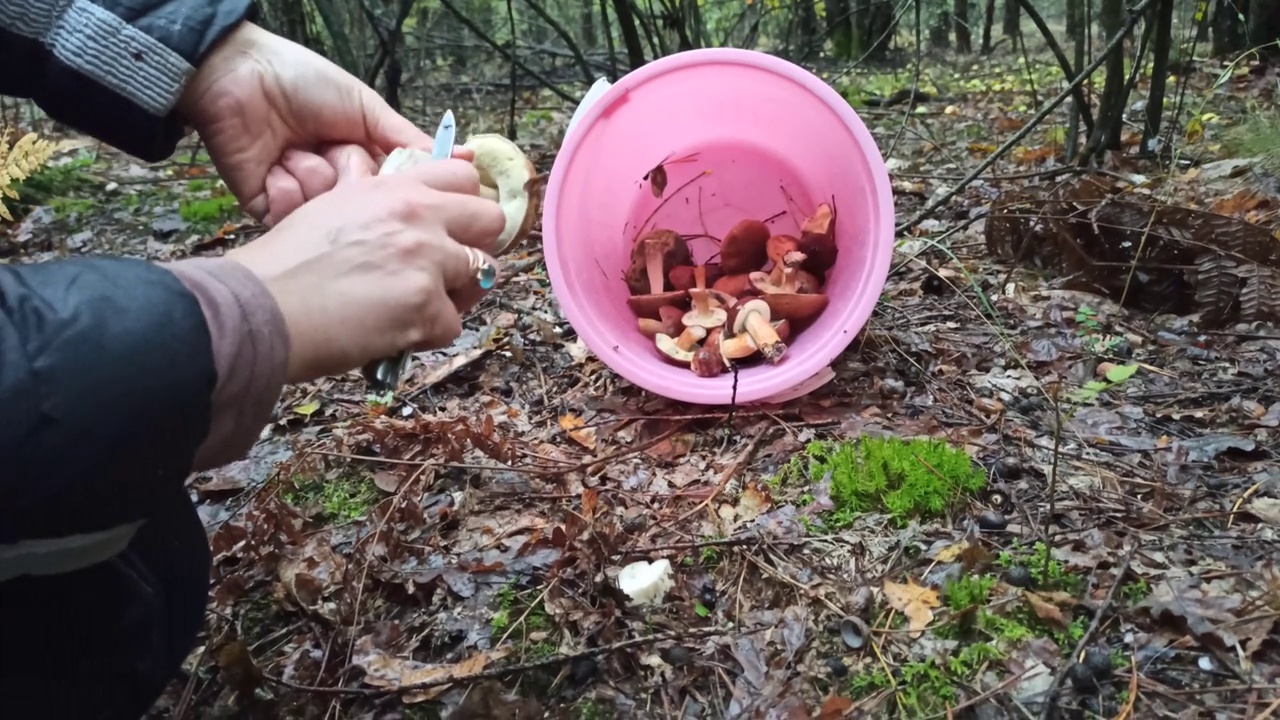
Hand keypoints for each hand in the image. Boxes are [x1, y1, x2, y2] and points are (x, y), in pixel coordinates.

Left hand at [178, 22, 472, 224]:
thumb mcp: (366, 107)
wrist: (238, 77)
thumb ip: (409, 141)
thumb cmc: (302, 81)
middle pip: (363, 210)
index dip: (401, 196)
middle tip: (336, 147)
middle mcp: (335, 186)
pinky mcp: (269, 209)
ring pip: (329, 213)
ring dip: (315, 172)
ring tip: (297, 145)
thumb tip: (464, 160)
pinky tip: (274, 160)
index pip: (395, 194)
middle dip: (352, 175)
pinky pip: (293, 216)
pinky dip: (286, 184)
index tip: (418, 198)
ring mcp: (303, 200)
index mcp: (361, 162)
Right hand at [226, 159, 505, 383]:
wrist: (260, 307)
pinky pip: (453, 324)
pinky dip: (428, 335)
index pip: (464, 176)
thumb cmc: (284, 264)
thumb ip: (372, 199)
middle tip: (450, 269)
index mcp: (395, 188)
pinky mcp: (426, 307)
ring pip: (483, 275)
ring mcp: (427, 261)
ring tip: (417, 306)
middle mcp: (419, 216)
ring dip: (456, 293)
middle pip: (491, 220)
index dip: (465, 204)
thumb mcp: (331, 207)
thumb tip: (388, 196)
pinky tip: (395, 332)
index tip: (458, 225)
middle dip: (478, 245)